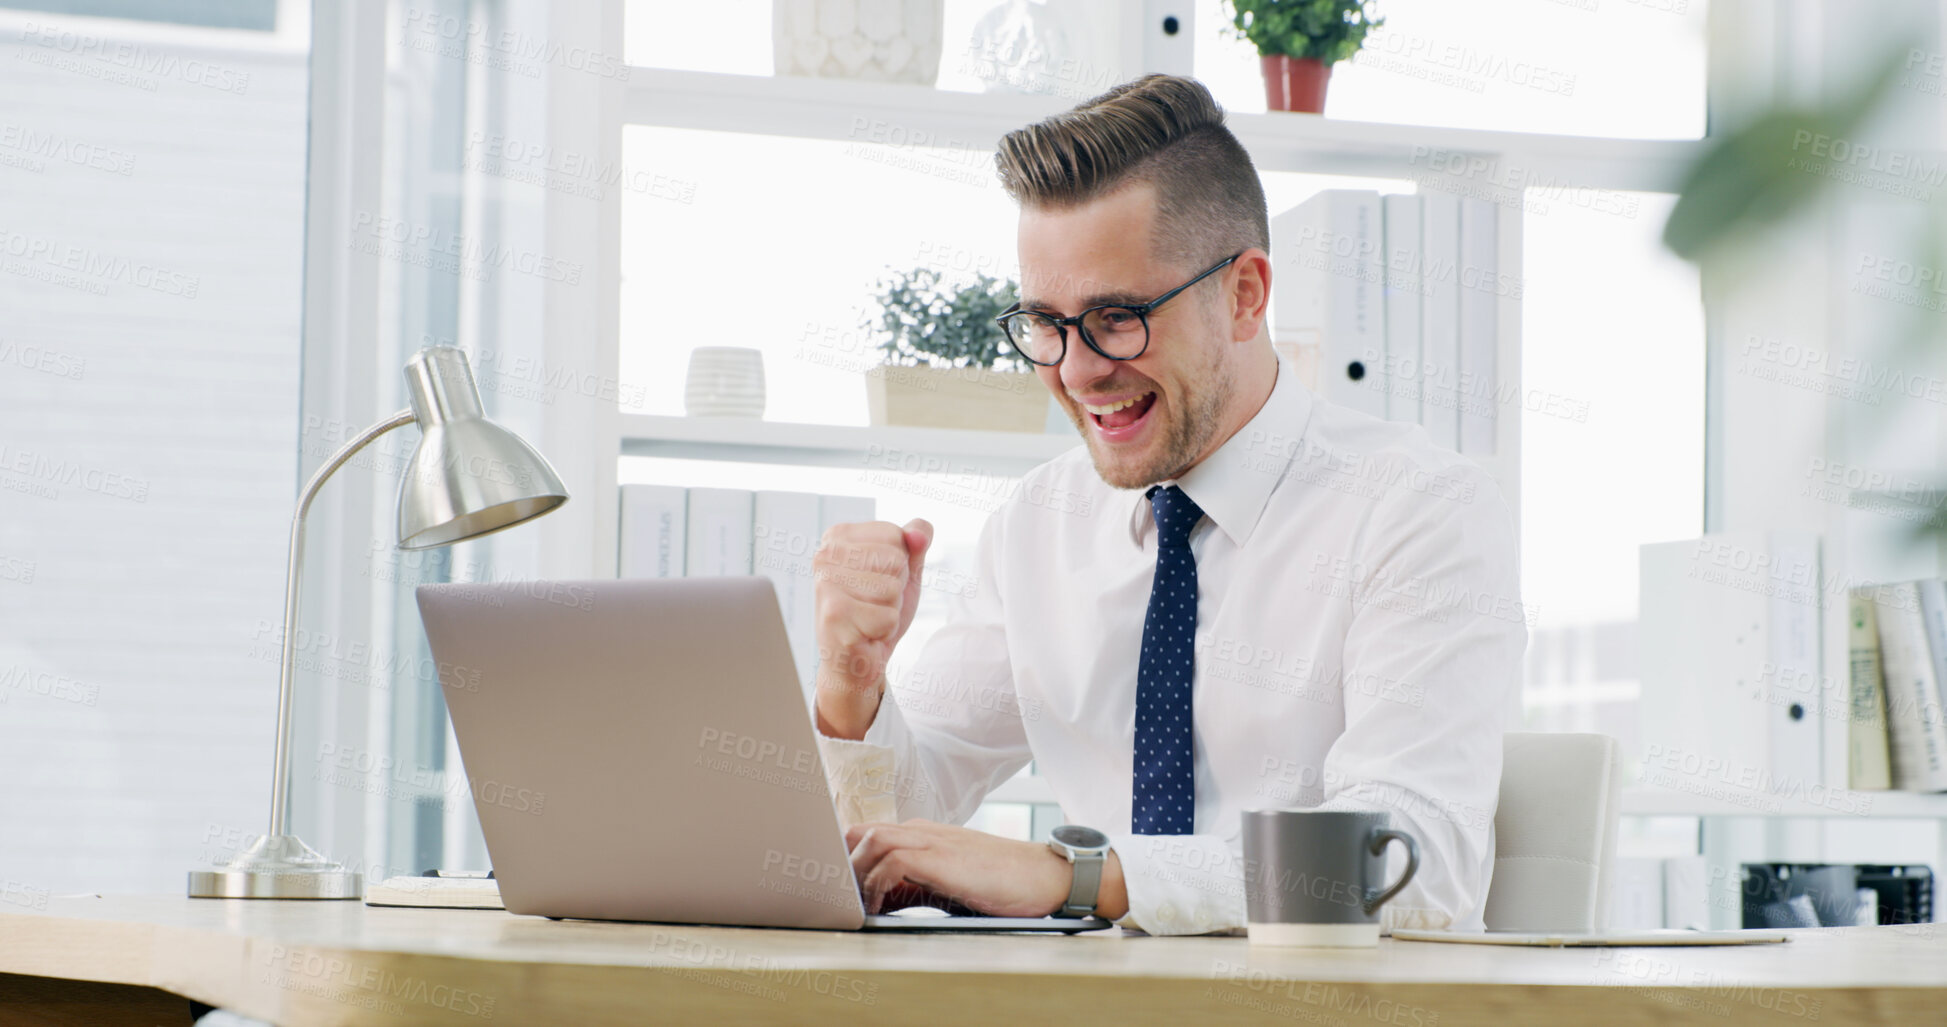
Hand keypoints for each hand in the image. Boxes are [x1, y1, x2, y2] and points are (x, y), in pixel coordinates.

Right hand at [813, 518, 931, 738]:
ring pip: (892, 589)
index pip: (895, 534)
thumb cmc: (877, 610)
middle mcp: (824, 556)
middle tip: (873, 604)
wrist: (856, 660)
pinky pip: (888, 617)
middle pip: (895, 560)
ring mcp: (825, 585)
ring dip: (890, 610)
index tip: (877, 581)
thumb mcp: (905, 569)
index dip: (899, 564)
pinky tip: (864, 634)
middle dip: (895, 588)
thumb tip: (917, 534)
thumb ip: (917, 541)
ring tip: (868, 617)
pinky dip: (884, 630)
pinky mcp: (834, 616)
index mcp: (838, 536)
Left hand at [845, 819, 1072, 916]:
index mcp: (924, 834)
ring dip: (856, 870)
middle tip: (837, 893)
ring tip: (853, 901)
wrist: (1044, 875)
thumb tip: (878, 902)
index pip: (870, 833)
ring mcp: (934, 841)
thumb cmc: (1001, 881)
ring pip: (873, 839)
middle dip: (842, 861)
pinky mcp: (944, 859)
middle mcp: (924, 831)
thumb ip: (913, 886)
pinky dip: (878, 882)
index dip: (846, 855)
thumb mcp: (948, 883)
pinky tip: (877, 904)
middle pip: (863, 831)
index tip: (837, 884)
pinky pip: (895, 860)